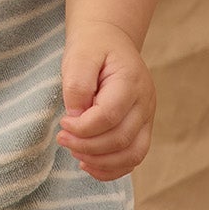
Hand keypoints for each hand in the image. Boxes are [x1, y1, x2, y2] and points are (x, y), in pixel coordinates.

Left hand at [56, 28, 155, 181]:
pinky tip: (88, 164)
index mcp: (130, 82)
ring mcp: (147, 117)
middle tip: (62, 139)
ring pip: (132, 155)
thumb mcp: (78, 57)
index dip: (82, 128)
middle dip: (86, 146)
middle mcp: (144, 102)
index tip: (63, 124)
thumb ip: (77, 86)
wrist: (111, 40)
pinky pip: (133, 158)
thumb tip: (76, 118)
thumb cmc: (93, 48)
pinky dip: (112, 169)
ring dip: (100, 162)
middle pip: (121, 139)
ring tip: (75, 153)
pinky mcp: (142, 128)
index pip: (109, 116)